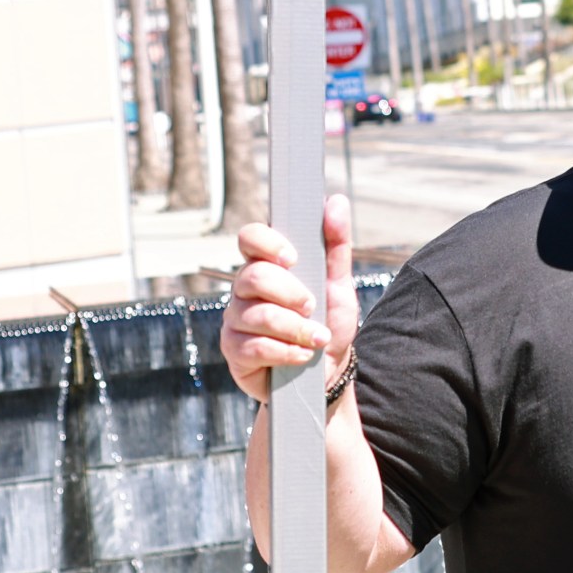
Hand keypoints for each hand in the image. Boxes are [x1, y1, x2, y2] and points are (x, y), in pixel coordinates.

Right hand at [220, 194, 356, 401]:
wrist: (326, 372)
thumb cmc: (328, 321)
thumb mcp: (338, 283)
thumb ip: (336, 244)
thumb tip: (336, 200)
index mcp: (266, 265)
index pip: (249, 237)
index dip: (266, 243)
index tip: (292, 257)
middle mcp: (244, 289)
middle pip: (253, 277)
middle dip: (290, 293)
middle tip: (313, 305)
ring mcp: (235, 320)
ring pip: (257, 314)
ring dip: (295, 328)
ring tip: (317, 337)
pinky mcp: (234, 351)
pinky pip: (254, 346)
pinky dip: (286, 351)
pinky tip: (302, 356)